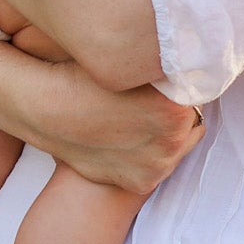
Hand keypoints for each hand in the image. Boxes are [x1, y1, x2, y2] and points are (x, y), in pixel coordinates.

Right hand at [19, 61, 202, 193]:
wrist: (48, 110)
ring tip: (136, 119)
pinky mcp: (142, 182)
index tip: (163, 80)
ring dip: (164, 134)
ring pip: (178, 145)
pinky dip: (146, 155)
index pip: (196, 89)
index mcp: (177, 105)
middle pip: (192, 120)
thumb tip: (187, 60)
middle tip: (148, 101)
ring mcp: (160, 164)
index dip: (178, 83)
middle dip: (176, 110)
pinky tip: (127, 139)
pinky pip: (157, 165)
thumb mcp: (129, 62)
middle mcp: (175, 138)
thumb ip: (162, 66)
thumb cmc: (83, 77)